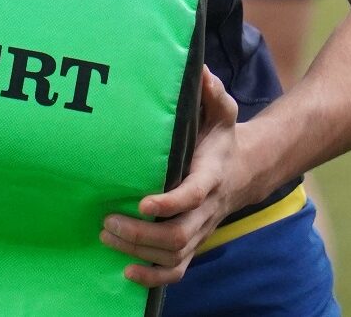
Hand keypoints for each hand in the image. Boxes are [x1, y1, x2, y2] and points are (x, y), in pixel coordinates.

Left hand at [102, 67, 242, 287]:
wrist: (244, 171)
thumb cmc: (222, 138)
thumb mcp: (223, 111)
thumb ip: (213, 93)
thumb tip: (199, 71)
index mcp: (210, 176)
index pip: (192, 196)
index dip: (169, 203)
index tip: (143, 203)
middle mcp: (206, 209)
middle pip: (177, 235)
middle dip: (141, 234)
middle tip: (108, 220)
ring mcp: (200, 230)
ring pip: (173, 255)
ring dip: (138, 252)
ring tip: (106, 235)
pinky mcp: (193, 243)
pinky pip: (176, 271)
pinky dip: (152, 279)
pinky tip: (125, 273)